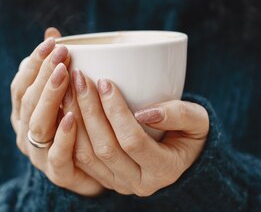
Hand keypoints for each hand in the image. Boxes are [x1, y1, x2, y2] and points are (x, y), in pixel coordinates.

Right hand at [9, 27, 104, 196]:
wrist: (100, 169)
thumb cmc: (81, 125)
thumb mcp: (69, 93)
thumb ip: (58, 66)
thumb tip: (51, 29)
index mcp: (25, 112)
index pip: (22, 83)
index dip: (35, 62)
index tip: (53, 41)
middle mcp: (26, 132)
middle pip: (28, 100)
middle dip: (44, 73)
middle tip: (62, 52)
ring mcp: (39, 154)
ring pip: (38, 125)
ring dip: (51, 98)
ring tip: (65, 75)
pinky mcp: (58, 174)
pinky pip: (57, 156)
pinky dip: (63, 137)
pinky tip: (72, 117)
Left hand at [66, 69, 208, 196]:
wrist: (183, 155)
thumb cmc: (191, 131)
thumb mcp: (197, 120)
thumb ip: (179, 114)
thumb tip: (147, 112)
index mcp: (163, 170)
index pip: (133, 141)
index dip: (116, 111)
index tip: (106, 81)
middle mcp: (138, 182)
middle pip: (104, 148)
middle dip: (88, 110)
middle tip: (79, 77)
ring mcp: (117, 183)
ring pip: (86, 154)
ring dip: (74, 118)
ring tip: (68, 86)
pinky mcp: (102, 178)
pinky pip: (77, 157)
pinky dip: (68, 131)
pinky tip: (63, 104)